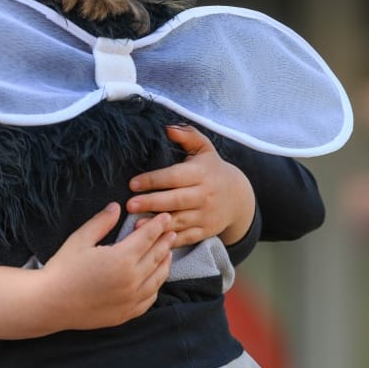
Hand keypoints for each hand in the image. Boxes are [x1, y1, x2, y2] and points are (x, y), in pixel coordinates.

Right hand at [0, 203, 173, 338]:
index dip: (158, 225)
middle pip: (157, 256)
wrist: (49, 304)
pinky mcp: (126, 314)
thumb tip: (116, 207)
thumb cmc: (62, 269)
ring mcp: (131, 300)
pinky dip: (156, 285)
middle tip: (172, 231)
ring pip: (158, 279)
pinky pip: (149, 298)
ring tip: (168, 253)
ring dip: (165, 263)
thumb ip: (102, 222)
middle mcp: (132, 280)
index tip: (166, 217)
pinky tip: (155, 279)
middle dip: (165, 242)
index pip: (148, 237)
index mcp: (121, 259)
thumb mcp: (80, 239)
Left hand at [126, 124, 255, 246]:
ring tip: (136, 224)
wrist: (238, 198)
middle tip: (130, 204)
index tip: (133, 183)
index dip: (153, 180)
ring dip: (158, 224)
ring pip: (179, 221)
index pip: (175, 177)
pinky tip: (154, 239)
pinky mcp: (205, 231)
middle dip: (152, 202)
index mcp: (201, 174)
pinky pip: (186, 238)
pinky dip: (171, 240)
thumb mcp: (204, 148)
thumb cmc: (212, 169)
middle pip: (176, 200)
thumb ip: (187, 135)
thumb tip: (167, 127)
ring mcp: (206, 215)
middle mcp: (204, 195)